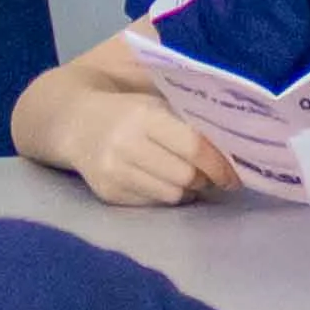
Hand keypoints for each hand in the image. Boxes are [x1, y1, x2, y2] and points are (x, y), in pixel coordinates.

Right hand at [71, 101, 236, 205]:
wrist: (75, 124)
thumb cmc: (127, 112)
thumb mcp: (154, 106)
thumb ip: (187, 125)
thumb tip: (230, 153)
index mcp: (144, 116)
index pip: (193, 147)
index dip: (219, 164)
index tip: (234, 174)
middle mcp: (126, 145)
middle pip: (185, 176)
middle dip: (205, 179)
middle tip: (212, 176)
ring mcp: (115, 172)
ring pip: (171, 195)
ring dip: (188, 191)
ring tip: (188, 179)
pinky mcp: (109, 193)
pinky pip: (152, 203)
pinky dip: (166, 196)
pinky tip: (163, 182)